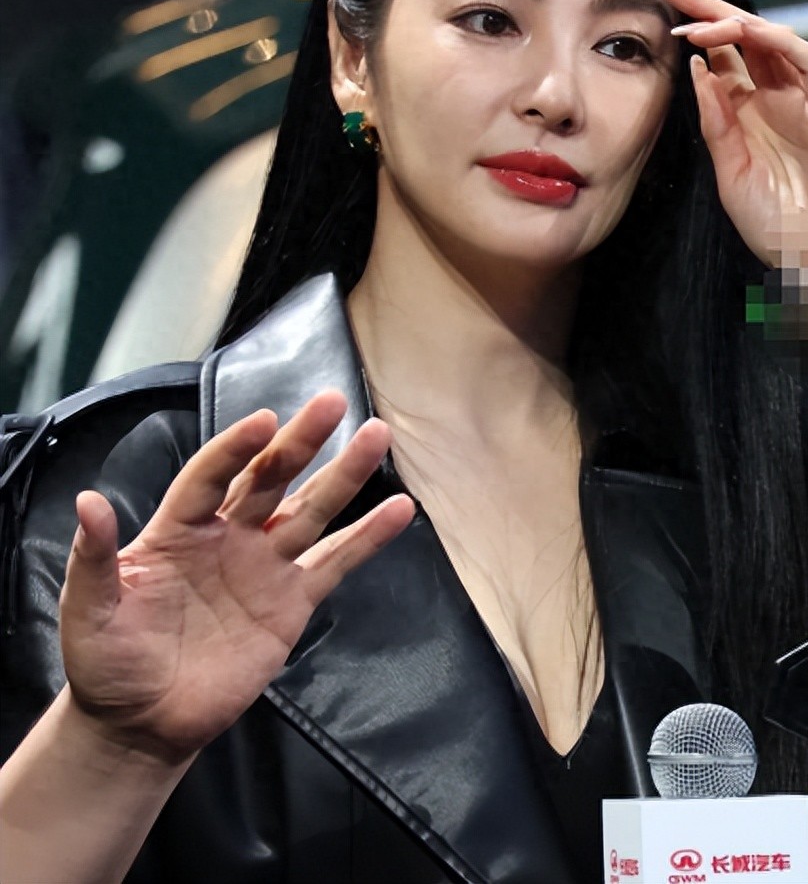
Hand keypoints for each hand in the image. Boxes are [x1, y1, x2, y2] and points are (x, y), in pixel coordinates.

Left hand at [58, 391, 413, 763]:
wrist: (143, 723)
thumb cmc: (108, 663)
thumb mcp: (89, 610)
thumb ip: (95, 557)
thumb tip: (89, 502)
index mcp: (179, 529)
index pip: (210, 475)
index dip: (234, 448)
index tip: (264, 420)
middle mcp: (229, 535)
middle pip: (271, 478)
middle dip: (301, 441)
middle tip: (332, 402)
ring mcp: (265, 566)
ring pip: (310, 510)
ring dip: (344, 475)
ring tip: (376, 436)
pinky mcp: (292, 602)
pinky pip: (335, 563)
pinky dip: (368, 538)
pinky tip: (399, 510)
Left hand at [653, 0, 807, 327]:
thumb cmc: (780, 229)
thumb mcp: (730, 173)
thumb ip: (715, 122)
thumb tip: (698, 67)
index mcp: (748, 113)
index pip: (719, 55)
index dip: (691, 28)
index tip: (654, 6)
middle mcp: (775, 99)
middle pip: (741, 36)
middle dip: (705, 6)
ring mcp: (803, 103)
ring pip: (772, 39)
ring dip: (734, 21)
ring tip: (694, 20)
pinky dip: (779, 39)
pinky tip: (745, 32)